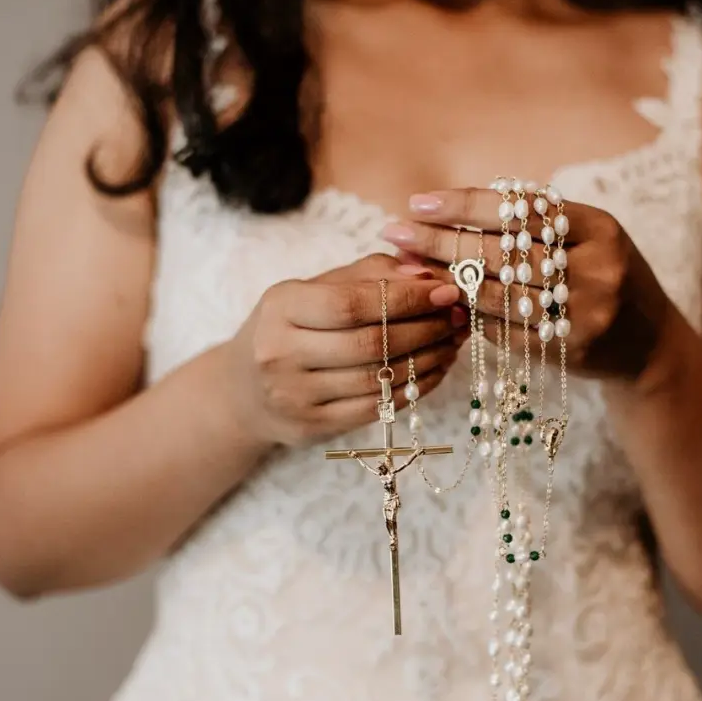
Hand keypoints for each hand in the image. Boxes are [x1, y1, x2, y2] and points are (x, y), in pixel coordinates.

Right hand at [221, 253, 463, 447]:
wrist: (244, 390)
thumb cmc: (290, 328)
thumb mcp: (314, 290)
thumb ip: (367, 275)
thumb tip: (425, 273)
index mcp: (281, 307)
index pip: (352, 304)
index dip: (405, 298)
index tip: (445, 291)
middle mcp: (281, 353)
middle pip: (369, 344)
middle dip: (425, 329)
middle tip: (457, 317)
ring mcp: (295, 396)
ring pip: (378, 379)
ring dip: (428, 359)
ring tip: (453, 341)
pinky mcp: (312, 427)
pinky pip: (377, 408)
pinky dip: (415, 388)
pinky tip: (435, 369)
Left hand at [381, 188, 673, 381]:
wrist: (649, 345)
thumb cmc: (602, 278)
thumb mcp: (587, 239)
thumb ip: (534, 224)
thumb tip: (450, 209)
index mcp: (600, 227)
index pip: (520, 208)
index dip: (465, 204)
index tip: (419, 202)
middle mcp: (597, 268)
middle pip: (502, 251)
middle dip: (441, 241)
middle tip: (396, 233)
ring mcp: (585, 312)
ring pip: (497, 293)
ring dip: (444, 279)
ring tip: (407, 267)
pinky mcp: (568, 349)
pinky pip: (504, 330)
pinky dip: (468, 314)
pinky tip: (439, 301)